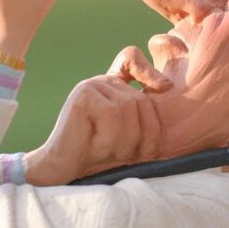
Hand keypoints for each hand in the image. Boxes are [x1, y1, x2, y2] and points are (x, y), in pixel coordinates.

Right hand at [25, 47, 172, 185]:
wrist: (61, 168)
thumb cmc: (97, 155)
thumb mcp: (129, 136)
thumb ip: (145, 116)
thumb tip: (167, 87)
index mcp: (114, 86)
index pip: (132, 59)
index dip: (149, 70)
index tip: (165, 88)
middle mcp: (103, 81)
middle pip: (140, 101)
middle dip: (142, 135)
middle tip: (127, 156)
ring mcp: (92, 85)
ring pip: (127, 109)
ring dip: (124, 141)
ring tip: (106, 152)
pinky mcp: (83, 94)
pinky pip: (112, 114)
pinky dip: (108, 139)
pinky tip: (93, 147)